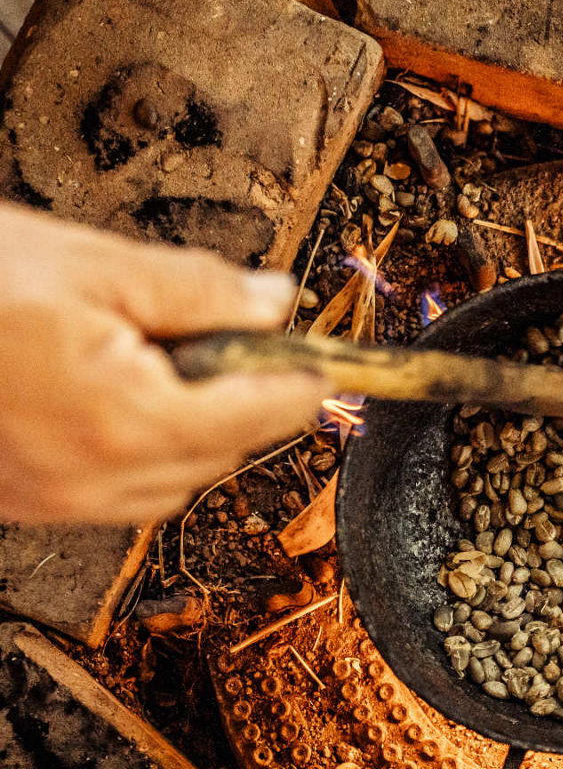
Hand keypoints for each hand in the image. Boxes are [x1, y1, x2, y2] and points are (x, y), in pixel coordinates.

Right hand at [0, 204, 329, 523]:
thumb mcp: (90, 264)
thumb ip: (199, 291)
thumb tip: (274, 302)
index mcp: (127, 418)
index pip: (258, 414)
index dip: (300, 382)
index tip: (324, 363)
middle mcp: (98, 478)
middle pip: (224, 453)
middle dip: (250, 402)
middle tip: (250, 346)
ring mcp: (60, 501)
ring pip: (177, 482)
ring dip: (200, 432)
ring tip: (179, 367)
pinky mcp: (31, 504)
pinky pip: (122, 493)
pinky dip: (148, 453)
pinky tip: (129, 404)